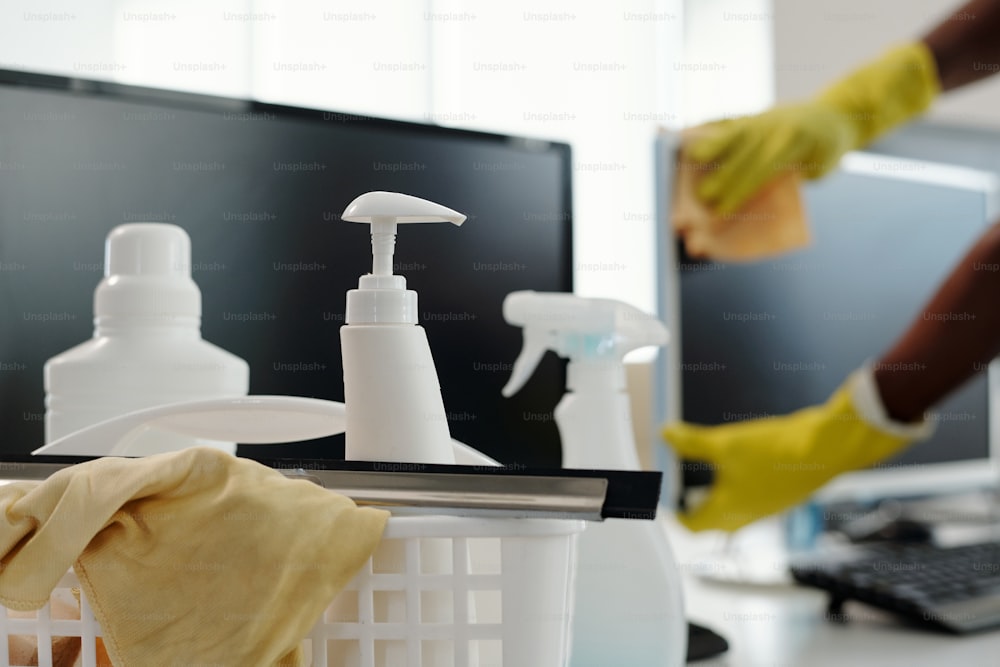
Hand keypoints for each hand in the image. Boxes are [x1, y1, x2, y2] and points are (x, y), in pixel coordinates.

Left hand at [662, 373, 916, 531]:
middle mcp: (748, 515)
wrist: (827, 449)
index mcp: (728, 512)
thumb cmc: (781, 454)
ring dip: (716, 494)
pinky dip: (738, 484)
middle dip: (693, 504)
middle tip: (680, 486)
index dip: (674, 513)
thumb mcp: (727, 443)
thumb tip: (668, 436)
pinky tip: (738, 462)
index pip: (691, 526)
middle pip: (711, 521)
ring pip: (734, 509)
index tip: (664, 498)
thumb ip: (693, 442)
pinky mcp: (781, 493)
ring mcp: (767, 506)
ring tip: (704, 472)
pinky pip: (752, 496)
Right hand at [688, 42, 938, 215]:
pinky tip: (687, 136)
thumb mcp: (822, 168)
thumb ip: (796, 178)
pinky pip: (724, 120)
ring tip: (689, 159)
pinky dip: (706, 128)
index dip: (738, 192)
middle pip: (740, 155)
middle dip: (720, 177)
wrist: (835, 111)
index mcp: (793, 142)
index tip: (721, 210)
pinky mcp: (750, 113)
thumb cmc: (827, 148)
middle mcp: (773, 127)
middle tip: (701, 199)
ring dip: (708, 147)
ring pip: (729, 133)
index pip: (759, 171)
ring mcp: (760, 117)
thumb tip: (761, 195)